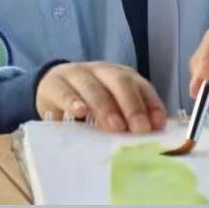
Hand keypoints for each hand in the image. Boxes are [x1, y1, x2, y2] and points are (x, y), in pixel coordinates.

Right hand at [36, 61, 166, 132]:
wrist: (50, 86)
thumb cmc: (87, 102)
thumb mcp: (109, 108)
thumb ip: (126, 119)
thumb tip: (149, 138)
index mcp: (119, 75)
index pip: (140, 86)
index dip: (151, 105)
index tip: (157, 126)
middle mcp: (101, 70)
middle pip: (119, 81)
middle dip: (132, 106)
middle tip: (139, 129)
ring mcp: (76, 74)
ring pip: (93, 86)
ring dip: (106, 106)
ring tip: (115, 126)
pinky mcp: (54, 84)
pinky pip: (64, 91)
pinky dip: (72, 101)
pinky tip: (79, 112)